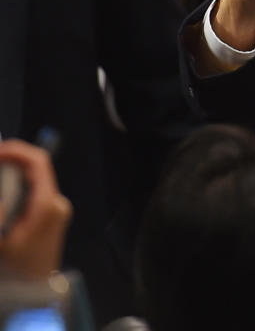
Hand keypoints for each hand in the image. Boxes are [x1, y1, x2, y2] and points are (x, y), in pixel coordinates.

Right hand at [0, 140, 71, 279]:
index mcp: (48, 204)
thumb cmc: (14, 269)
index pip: (37, 162)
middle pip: (32, 170)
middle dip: (6, 166)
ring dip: (7, 181)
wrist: (32, 296)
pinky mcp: (50, 218)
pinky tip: (2, 207)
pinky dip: (12, 192)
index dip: (14, 151)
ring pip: (29, 182)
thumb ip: (0, 205)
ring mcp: (57, 210)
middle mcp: (57, 203)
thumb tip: (2, 189)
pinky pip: (30, 195)